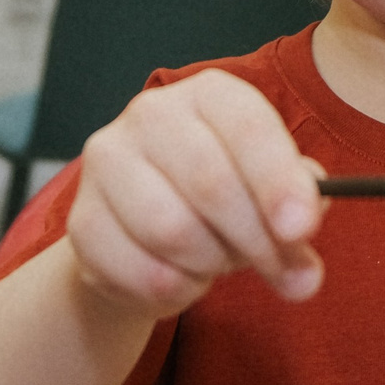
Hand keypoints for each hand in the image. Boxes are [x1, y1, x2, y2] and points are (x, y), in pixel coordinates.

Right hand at [66, 68, 324, 316]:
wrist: (147, 232)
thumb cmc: (223, 202)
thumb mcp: (270, 192)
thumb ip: (297, 211)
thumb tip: (302, 246)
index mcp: (209, 94)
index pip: (248, 128)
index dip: (278, 182)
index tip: (302, 229)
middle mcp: (151, 114)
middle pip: (211, 183)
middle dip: (257, 240)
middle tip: (286, 273)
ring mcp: (108, 162)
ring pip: (173, 231)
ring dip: (213, 264)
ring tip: (221, 262)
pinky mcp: (81, 219)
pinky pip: (141, 272)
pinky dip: (177, 290)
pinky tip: (184, 278)